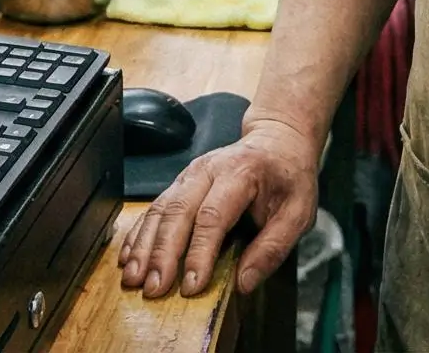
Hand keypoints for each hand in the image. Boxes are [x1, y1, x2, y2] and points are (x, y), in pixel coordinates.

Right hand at [120, 116, 318, 297]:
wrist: (277, 140)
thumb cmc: (289, 178)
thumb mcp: (300, 212)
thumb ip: (273, 248)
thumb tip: (243, 283)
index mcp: (241, 173)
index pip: (213, 216)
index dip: (199, 252)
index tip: (191, 285)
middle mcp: (208, 170)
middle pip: (177, 212)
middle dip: (162, 253)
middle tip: (154, 288)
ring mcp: (189, 175)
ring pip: (159, 209)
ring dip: (143, 247)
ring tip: (133, 279)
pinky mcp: (179, 183)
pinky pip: (153, 208)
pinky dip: (138, 234)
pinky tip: (128, 258)